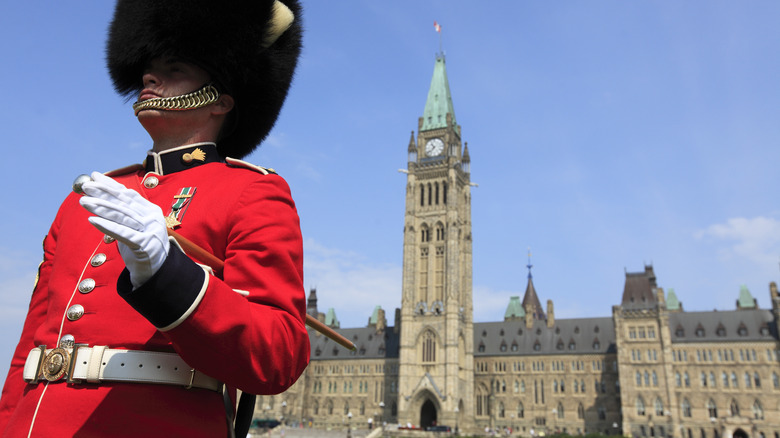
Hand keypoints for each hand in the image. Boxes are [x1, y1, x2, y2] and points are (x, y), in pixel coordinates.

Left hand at [79, 172, 169, 288]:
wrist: (156, 271)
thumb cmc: (141, 246)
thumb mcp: (135, 226)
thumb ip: (124, 212)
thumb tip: (103, 195)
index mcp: (151, 210)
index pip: (128, 194)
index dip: (111, 184)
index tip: (94, 176)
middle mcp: (152, 218)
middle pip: (124, 203)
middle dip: (103, 193)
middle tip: (85, 186)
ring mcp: (149, 231)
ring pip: (122, 216)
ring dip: (101, 207)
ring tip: (83, 201)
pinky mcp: (144, 245)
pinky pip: (123, 234)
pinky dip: (107, 226)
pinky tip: (93, 220)